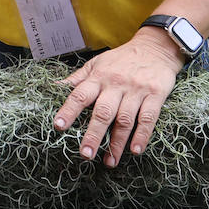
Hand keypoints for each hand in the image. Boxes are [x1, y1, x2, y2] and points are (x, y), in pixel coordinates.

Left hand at [52, 29, 182, 166]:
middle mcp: (116, 84)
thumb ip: (77, 79)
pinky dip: (142, 136)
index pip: (80, 95)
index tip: (59, 126)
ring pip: (125, 119)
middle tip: (85, 154)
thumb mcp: (96, 64)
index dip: (68, 110)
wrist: (155, 47)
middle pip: (103, 112)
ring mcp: (136, 90)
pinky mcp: (155, 95)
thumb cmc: (121, 59)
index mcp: (99, 77)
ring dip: (117, 143)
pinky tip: (135, 150)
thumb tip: (53, 88)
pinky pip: (148, 118)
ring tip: (110, 161)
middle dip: (93, 135)